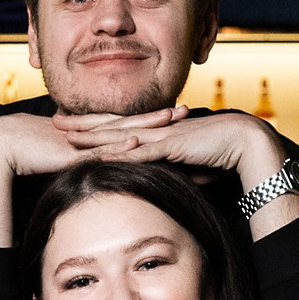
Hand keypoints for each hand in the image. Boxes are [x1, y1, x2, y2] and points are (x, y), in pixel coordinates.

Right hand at [0, 108, 174, 183]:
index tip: (170, 115)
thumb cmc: (22, 155)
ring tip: (172, 120)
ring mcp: (81, 140)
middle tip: (185, 110)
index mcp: (86, 133)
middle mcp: (88, 132)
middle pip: (129, 122)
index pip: (122, 124)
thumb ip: (72, 161)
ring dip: (147, 125)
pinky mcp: (71, 152)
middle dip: (157, 117)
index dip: (146, 119)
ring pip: (121, 131)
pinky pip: (100, 150)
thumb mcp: (54, 157)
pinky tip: (139, 143)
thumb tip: (84, 170)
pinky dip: (120, 146)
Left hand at [50, 106, 283, 182]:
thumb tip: (157, 179)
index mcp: (156, 133)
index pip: (118, 129)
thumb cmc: (218, 155)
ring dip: (93, 136)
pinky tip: (102, 156)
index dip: (93, 127)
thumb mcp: (185, 166)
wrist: (244, 142)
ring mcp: (162, 136)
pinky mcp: (173, 146)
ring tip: (67, 135)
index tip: (70, 126)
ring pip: (120, 135)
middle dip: (82, 124)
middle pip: (111, 126)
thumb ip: (168, 169)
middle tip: (54, 120)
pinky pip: (142, 150)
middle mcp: (155, 130)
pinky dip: (121, 153)